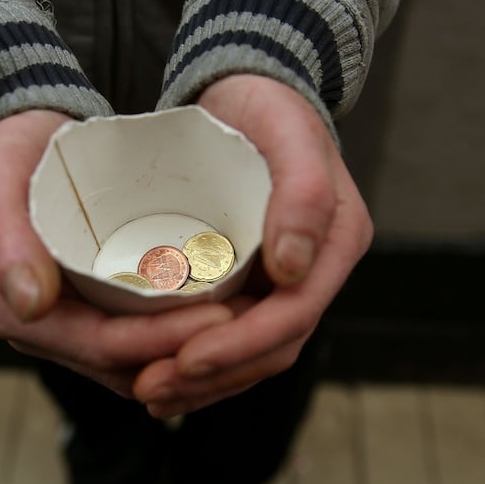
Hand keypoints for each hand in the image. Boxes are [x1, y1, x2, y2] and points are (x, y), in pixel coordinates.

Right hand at [0, 110, 233, 396]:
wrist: (20, 139)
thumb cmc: (9, 152)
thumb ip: (2, 238)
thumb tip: (30, 304)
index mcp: (17, 312)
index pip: (102, 347)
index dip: (163, 340)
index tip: (222, 316)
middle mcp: (45, 331)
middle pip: (128, 363)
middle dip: (190, 349)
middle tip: (251, 319)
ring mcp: (71, 326)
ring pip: (142, 360)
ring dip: (193, 347)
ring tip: (248, 318)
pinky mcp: (96, 311)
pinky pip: (146, 338)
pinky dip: (184, 331)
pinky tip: (227, 307)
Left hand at [132, 75, 374, 417]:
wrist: (250, 90)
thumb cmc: (269, 106)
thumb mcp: (288, 133)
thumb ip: (302, 193)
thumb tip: (294, 268)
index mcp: (337, 243)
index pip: (293, 316)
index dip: (240, 347)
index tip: (185, 360)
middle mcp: (316, 270)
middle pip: (272, 348)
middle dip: (214, 376)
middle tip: (152, 389)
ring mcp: (285, 280)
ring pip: (252, 352)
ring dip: (203, 382)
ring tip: (148, 393)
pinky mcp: (253, 280)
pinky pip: (232, 334)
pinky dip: (198, 360)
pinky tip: (157, 369)